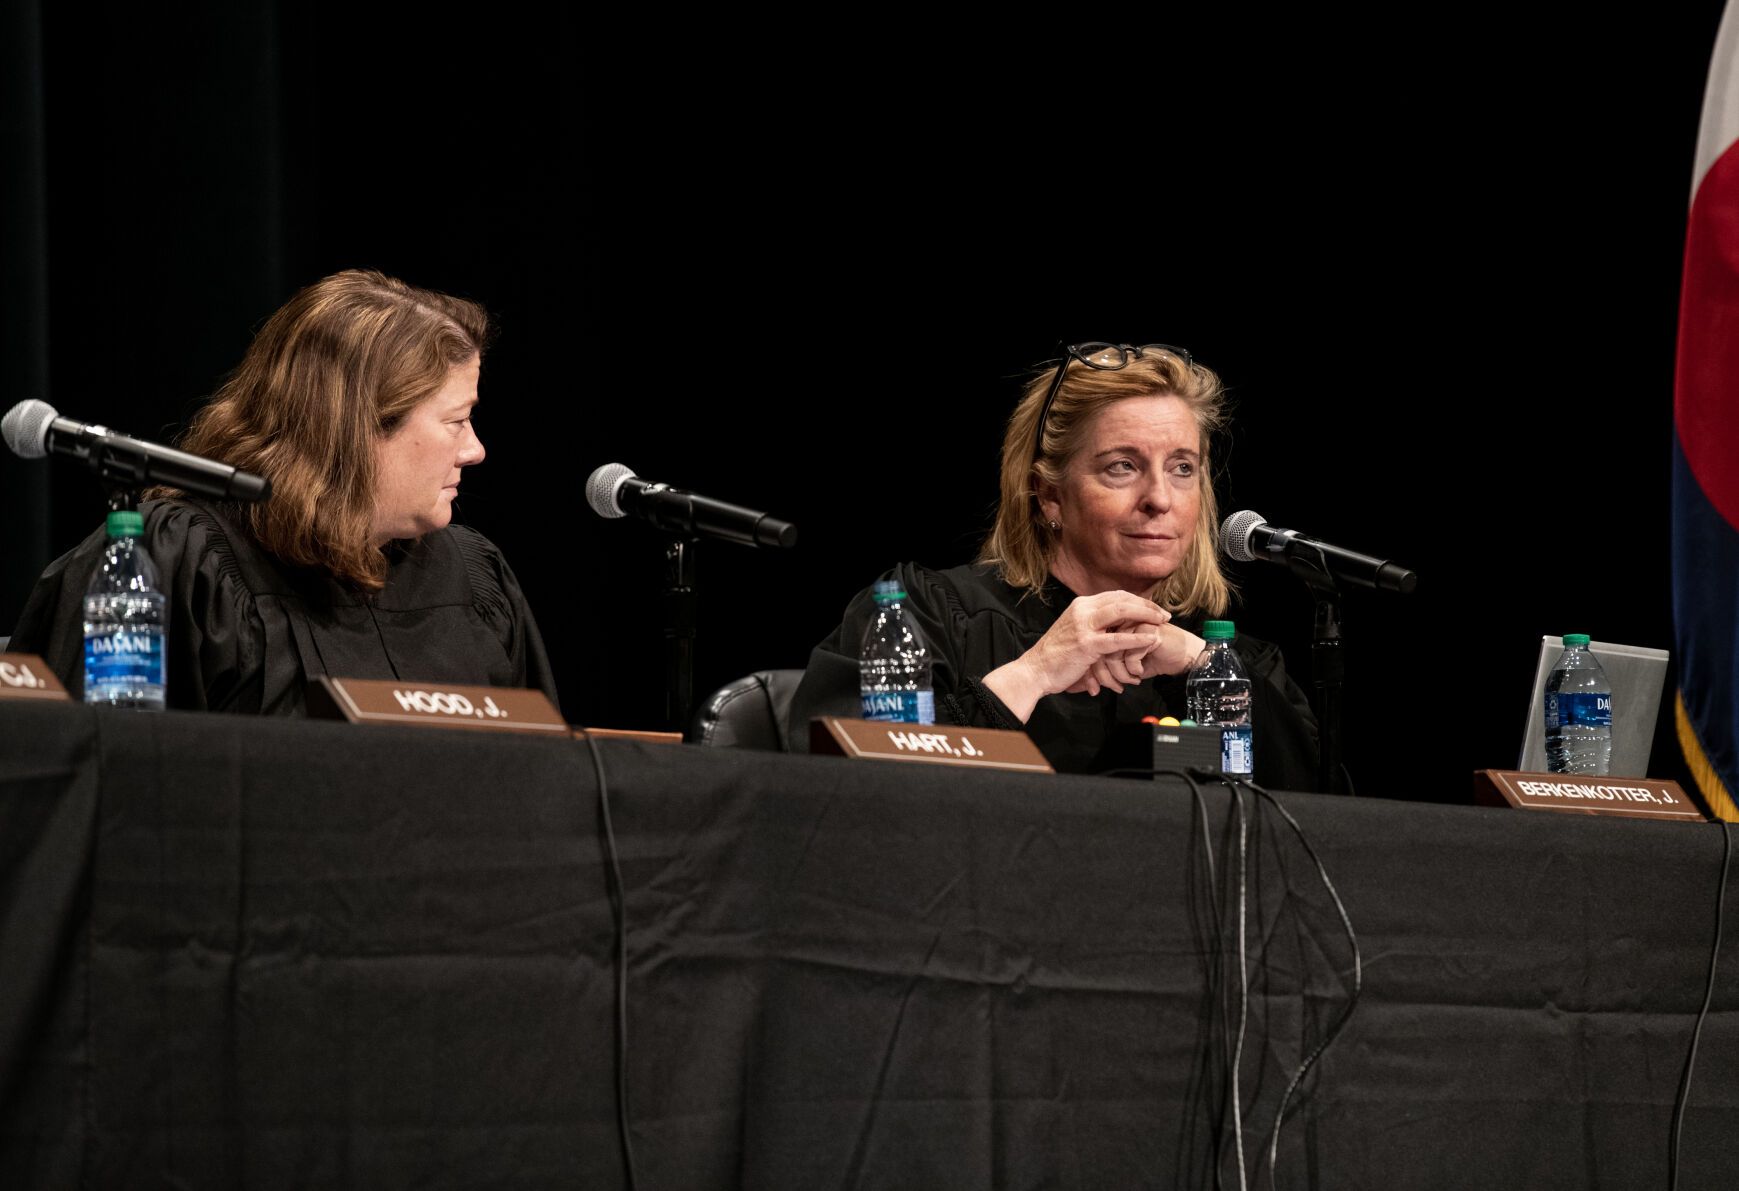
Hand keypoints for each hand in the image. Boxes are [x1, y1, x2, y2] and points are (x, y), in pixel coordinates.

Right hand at [982, 591, 1171, 721]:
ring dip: (1145, 615)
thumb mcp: (1075, 631)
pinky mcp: (1086, 644)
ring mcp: (1084, 626)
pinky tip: (1151, 639)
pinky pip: (1117, 639)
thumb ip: (1094, 625)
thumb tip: (1115, 625)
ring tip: (1161, 622)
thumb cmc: (1057, 655)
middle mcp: (1082, 610)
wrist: (1036, 670)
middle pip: (1121, 599)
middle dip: (1146, 605)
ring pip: (1121, 612)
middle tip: (1164, 614)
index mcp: (1081, 605)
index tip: (1153, 609)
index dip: (1138, 601)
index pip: (1116, 595)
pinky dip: (1137, 638)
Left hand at [1066, 620, 1206, 695]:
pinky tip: (1139, 674)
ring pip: (1112, 652)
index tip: (1095, 689)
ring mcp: (1132, 622)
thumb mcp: (1123, 665)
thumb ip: (1105, 666)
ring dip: (1120, 674)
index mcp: (1109, 625)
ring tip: (1130, 682)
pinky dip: (1133, 669)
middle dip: (1103, 674)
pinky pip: (1130, 653)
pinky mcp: (1147, 629)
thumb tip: (1089, 684)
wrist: (1182, 656)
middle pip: (1098, 649)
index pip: (1089, 648)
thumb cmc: (1151, 660)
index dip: (1092, 671)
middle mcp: (1118, 621)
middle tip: (1115, 688)